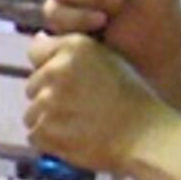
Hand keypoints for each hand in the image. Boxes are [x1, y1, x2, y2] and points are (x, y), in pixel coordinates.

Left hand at [24, 31, 180, 173]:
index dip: (51, 69)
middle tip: (82, 108)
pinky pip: (36, 135)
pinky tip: (76, 139)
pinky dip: (51, 141)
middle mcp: (57, 69)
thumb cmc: (134, 102)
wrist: (147, 138)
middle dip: (50, 97)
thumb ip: (74, 50)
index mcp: (75, 47)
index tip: (71, 84)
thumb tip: (40, 38)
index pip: (37, 52)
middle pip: (33, 85)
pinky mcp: (46, 129)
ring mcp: (49, 101)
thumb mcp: (110, 60)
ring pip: (33, 112)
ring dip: (50, 121)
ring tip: (81, 126)